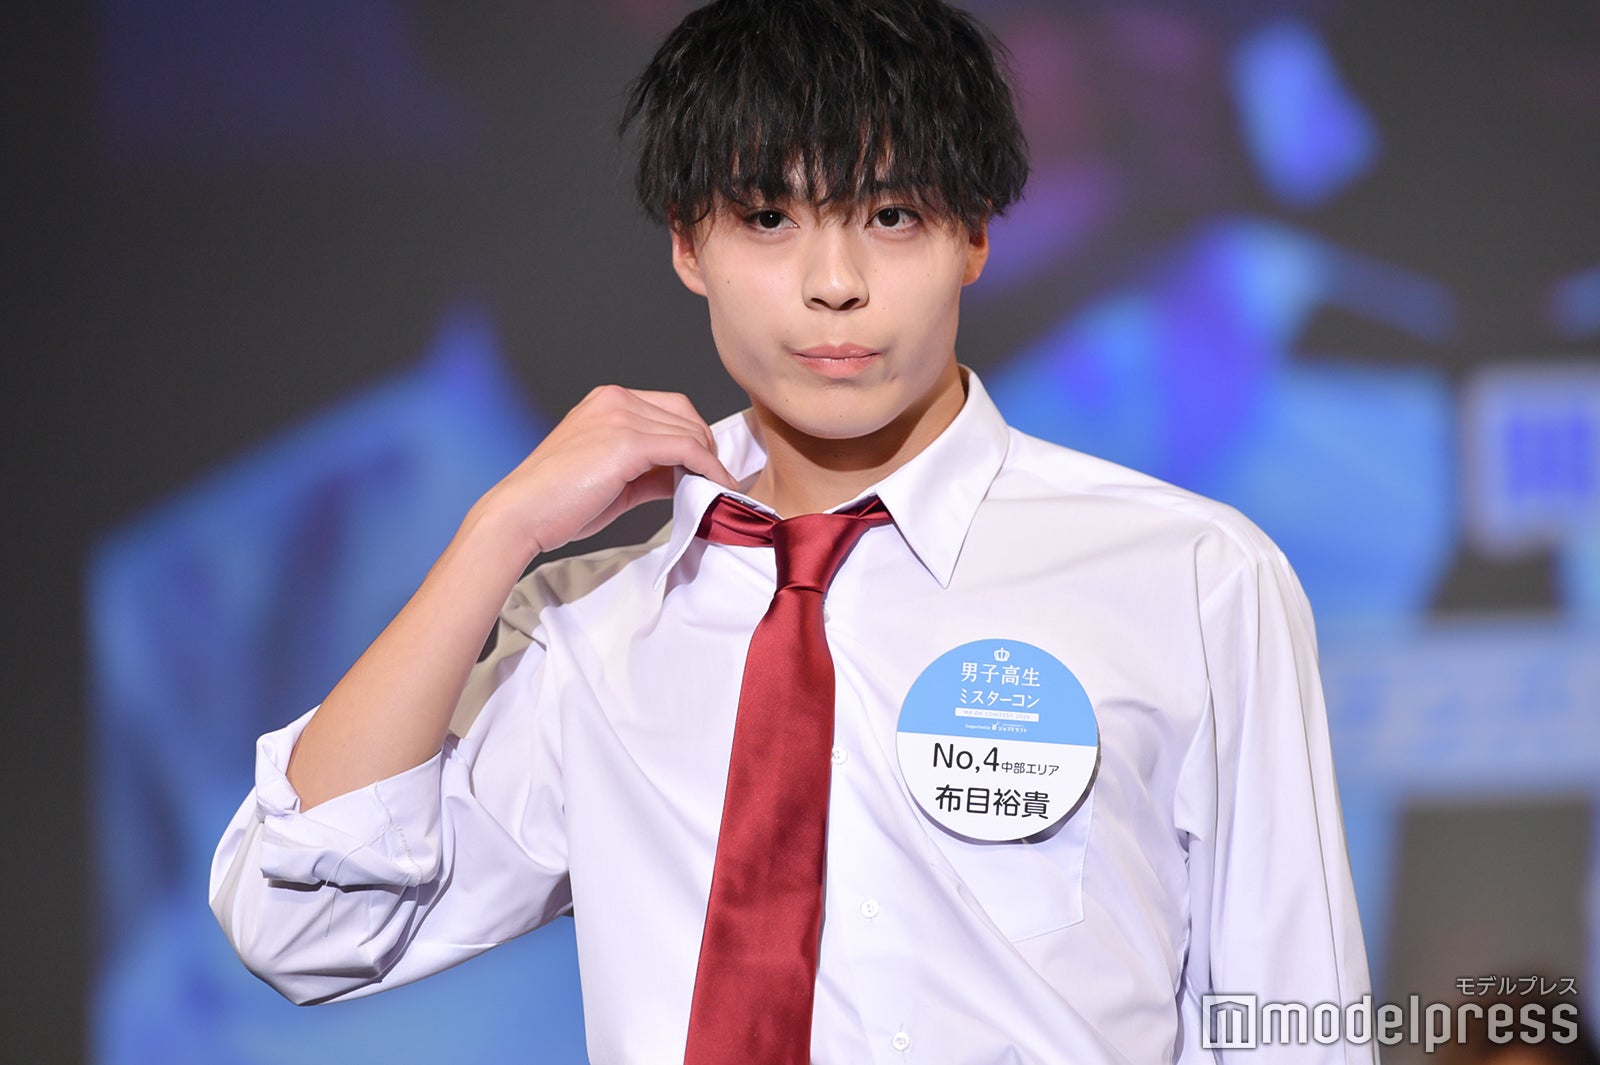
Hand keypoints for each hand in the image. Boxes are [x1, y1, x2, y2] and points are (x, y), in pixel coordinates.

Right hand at [472, 385, 738, 557]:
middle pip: (684, 414)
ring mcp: (621, 417)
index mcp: (605, 401)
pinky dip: (709, 467)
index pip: (668, 407)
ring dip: (710, 460)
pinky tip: (715, 486)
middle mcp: (614, 400)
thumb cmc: (555, 503)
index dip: (692, 436)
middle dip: (705, 446)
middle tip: (713, 477)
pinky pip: (687, 449)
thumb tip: (687, 477)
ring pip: (689, 432)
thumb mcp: (610, 478)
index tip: (705, 465)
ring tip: (715, 488)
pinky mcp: (628, 442)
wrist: (520, 515)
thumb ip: (649, 471)